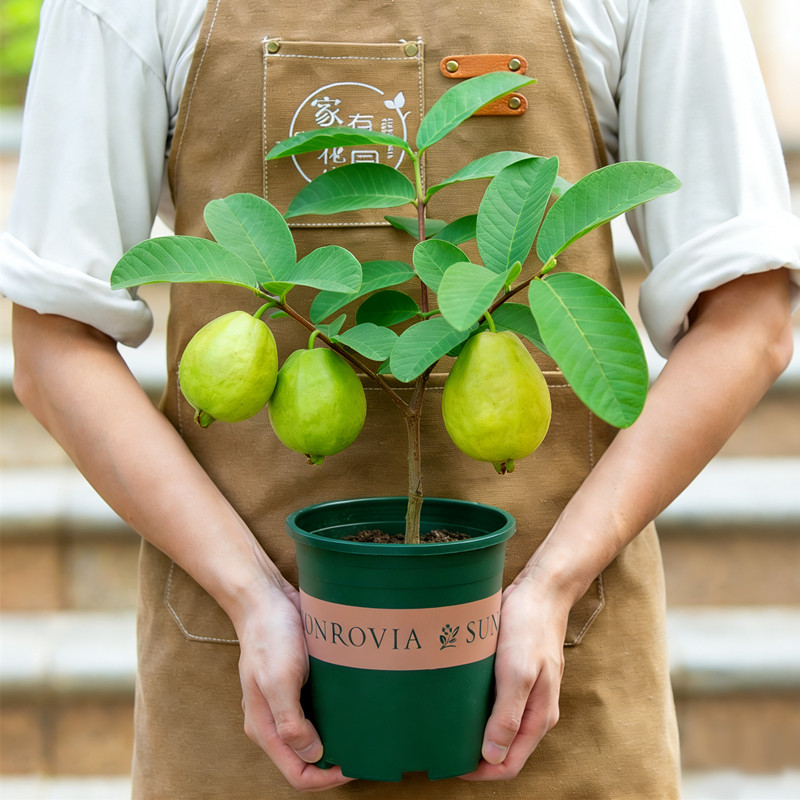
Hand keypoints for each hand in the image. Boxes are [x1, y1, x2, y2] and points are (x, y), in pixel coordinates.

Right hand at [235, 578, 353, 791]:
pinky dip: (334, 715)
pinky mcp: (298, 685)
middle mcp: (274, 720)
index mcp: (265, 727)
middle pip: (306, 759)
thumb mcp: (279, 679)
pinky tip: (353, 706)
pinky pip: (317, 711)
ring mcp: (285, 703)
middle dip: (334, 762)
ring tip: (363, 730)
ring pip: (313, 736)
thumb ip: (291, 721)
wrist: (266, 599)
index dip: (325, 778)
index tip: (353, 765)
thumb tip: (313, 755)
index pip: (296, 773)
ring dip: (336, 738)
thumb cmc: (270, 636)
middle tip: (364, 749)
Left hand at [460, 571, 568, 780]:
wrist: (541, 591)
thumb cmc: (529, 628)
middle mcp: (533, 710)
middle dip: (474, 756)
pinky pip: (495, 704)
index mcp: (538, 717)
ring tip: (445, 727)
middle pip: (503, 749)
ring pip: (498, 727)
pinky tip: (457, 701)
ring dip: (475, 733)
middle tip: (441, 747)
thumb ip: (508, 716)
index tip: (450, 765)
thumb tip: (492, 756)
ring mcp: (525, 693)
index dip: (481, 772)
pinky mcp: (514, 675)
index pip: (509, 764)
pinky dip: (477, 710)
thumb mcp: (517, 672)